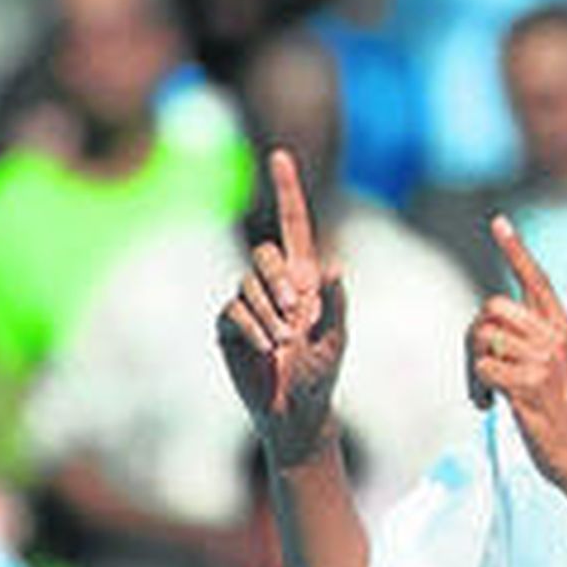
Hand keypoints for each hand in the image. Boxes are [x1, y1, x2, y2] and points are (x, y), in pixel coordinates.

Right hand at [218, 150, 346, 465]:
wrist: (296, 410)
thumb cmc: (322, 375)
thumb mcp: (337, 339)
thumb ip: (336, 305)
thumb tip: (333, 267)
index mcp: (304, 279)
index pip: (294, 225)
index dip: (287, 190)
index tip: (280, 155)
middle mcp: (274, 285)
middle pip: (264, 253)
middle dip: (279, 280)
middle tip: (296, 314)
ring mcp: (248, 303)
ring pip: (248, 284)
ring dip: (268, 314)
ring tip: (283, 345)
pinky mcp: (229, 325)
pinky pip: (234, 311)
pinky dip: (252, 329)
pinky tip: (265, 350)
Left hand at [469, 216, 566, 508]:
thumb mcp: (562, 366)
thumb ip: (535, 340)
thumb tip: (495, 326)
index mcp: (564, 329)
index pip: (537, 280)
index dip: (516, 250)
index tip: (499, 223)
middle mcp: (555, 338)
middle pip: (492, 307)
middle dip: (475, 335)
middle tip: (479, 365)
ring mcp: (543, 361)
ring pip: (482, 338)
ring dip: (472, 368)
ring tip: (487, 391)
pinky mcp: (528, 386)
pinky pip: (482, 368)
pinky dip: (477, 387)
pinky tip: (489, 404)